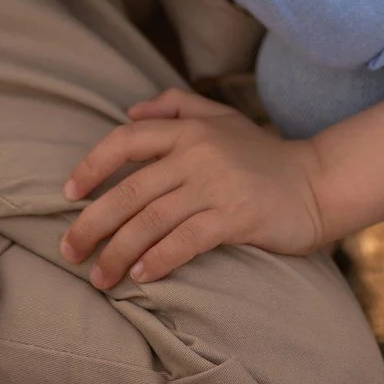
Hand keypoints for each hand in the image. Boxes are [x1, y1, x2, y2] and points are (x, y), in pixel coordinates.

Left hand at [59, 89, 325, 288]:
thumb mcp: (221, 118)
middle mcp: (198, 153)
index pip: (126, 140)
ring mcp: (217, 185)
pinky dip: (159, 260)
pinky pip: (186, 240)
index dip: (91, 166)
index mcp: (189, 128)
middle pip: (130, 189)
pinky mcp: (236, 217)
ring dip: (118, 252)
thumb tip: (130, 111)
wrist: (316, 183)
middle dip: (92, 223)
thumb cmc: (261, 153)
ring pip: (151, 220)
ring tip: (99, 277)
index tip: (68, 194)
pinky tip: (141, 276)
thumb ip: (176, 105)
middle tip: (69, 251)